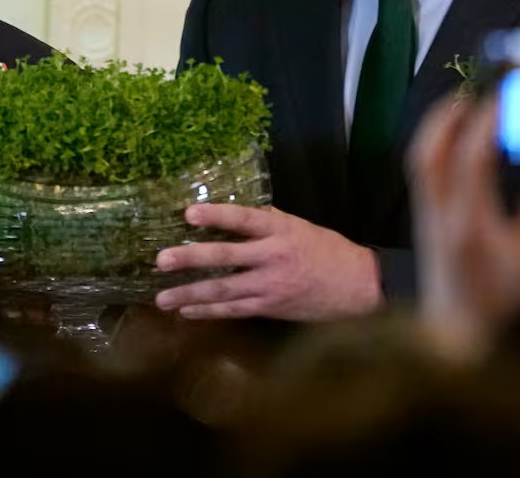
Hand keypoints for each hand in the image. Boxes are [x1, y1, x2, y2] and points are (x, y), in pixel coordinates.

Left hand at [154, 204, 381, 320]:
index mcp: (281, 230)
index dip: (216, 215)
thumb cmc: (327, 251)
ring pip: (224, 290)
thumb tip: (238, 208)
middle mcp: (273, 257)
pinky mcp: (270, 308)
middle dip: (190, 259)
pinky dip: (209, 312)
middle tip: (160, 261)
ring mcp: (270, 286)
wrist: (358, 287)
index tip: (188, 213)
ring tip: (162, 298)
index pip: (244, 219)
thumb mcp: (300, 227)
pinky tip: (187, 311)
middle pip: (225, 257)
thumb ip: (269, 220)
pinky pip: (233, 311)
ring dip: (190, 294)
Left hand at [410, 93, 519, 352]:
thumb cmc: (509, 309)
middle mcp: (441, 219)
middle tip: (472, 89)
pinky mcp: (424, 228)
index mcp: (471, 226)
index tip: (504, 95)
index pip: (471, 158)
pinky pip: (423, 175)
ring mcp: (427, 223)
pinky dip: (437, 148)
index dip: (486, 120)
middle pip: (429, 152)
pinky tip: (456, 142)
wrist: (465, 348)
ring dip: (438, 128)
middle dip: (447, 115)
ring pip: (420, 161)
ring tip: (462, 105)